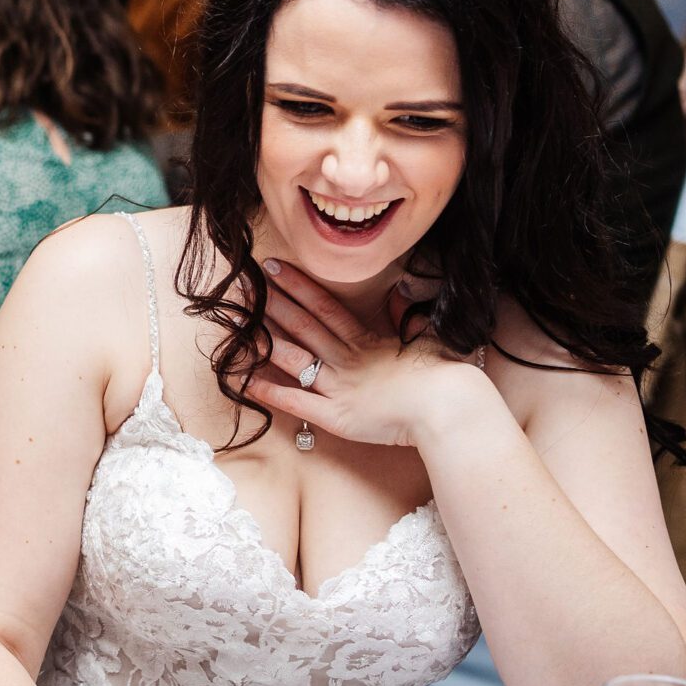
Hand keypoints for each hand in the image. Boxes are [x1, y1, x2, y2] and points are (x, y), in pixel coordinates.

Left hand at [244, 260, 488, 448]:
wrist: (451, 407)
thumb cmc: (446, 374)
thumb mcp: (428, 336)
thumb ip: (407, 317)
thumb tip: (400, 293)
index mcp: (367, 340)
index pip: (324, 306)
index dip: (297, 286)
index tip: (274, 268)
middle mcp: (348, 359)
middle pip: (301, 326)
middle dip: (269, 305)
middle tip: (241, 287)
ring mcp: (340, 387)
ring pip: (293, 358)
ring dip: (262, 341)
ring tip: (234, 324)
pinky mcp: (337, 417)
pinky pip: (296, 403)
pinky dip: (270, 392)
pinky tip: (243, 381)